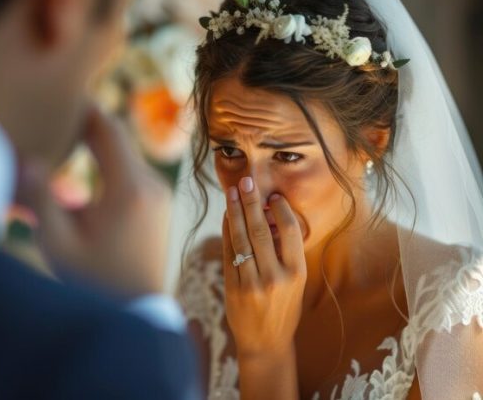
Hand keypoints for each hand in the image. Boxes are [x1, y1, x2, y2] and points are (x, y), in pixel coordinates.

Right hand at [17, 107, 170, 295]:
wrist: (137, 309)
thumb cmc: (95, 282)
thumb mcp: (58, 244)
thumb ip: (40, 199)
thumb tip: (24, 158)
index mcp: (129, 190)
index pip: (106, 128)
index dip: (81, 108)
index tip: (56, 94)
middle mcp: (151, 184)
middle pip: (115, 136)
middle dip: (83, 125)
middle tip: (53, 113)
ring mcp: (159, 192)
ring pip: (122, 152)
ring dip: (94, 145)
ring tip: (62, 140)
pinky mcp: (157, 202)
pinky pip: (130, 170)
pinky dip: (106, 164)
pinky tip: (81, 171)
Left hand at [222, 177, 306, 358]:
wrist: (266, 343)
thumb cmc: (285, 309)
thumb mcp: (296, 283)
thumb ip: (286, 253)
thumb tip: (271, 216)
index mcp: (297, 273)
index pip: (289, 231)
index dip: (280, 209)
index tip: (273, 195)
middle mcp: (275, 277)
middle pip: (260, 230)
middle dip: (252, 202)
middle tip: (247, 182)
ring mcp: (252, 283)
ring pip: (241, 238)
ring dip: (236, 212)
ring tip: (233, 192)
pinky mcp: (233, 288)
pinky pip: (229, 252)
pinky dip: (227, 231)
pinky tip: (227, 215)